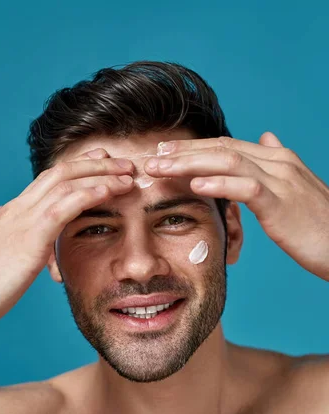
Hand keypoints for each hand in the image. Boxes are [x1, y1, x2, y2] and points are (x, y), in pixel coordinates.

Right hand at [0, 149, 133, 337]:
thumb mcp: (3, 255)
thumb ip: (17, 238)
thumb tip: (26, 230)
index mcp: (13, 213)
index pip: (49, 179)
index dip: (78, 166)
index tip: (103, 161)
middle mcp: (18, 209)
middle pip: (62, 172)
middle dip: (96, 163)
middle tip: (124, 161)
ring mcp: (23, 220)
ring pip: (66, 182)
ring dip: (101, 174)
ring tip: (128, 172)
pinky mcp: (29, 238)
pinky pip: (63, 208)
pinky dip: (88, 194)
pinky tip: (109, 190)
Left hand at [144, 132, 328, 280]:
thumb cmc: (318, 224)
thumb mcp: (295, 189)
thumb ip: (274, 166)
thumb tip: (266, 138)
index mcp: (277, 160)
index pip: (227, 146)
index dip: (194, 148)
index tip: (165, 153)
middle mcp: (278, 163)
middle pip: (222, 149)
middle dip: (184, 151)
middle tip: (152, 157)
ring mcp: (281, 181)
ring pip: (229, 162)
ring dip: (191, 163)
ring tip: (162, 167)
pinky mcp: (282, 204)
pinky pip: (247, 189)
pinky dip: (220, 185)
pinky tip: (196, 186)